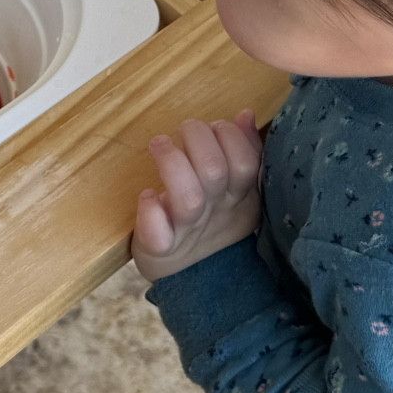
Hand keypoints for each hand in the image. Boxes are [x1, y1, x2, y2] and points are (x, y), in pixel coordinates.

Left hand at [132, 111, 262, 281]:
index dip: (230, 137)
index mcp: (236, 195)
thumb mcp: (235, 189)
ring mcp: (186, 229)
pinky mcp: (159, 246)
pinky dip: (150, 212)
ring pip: (188, 198)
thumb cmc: (211, 219)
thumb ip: (243, 150)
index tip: (214, 126)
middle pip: (214, 172)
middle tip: (185, 129)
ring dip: (172, 163)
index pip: (245, 163)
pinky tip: (147, 195)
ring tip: (159, 143)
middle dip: (198, 140)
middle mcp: (214, 210)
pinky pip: (157, 233)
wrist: (194, 277)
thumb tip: (246, 114)